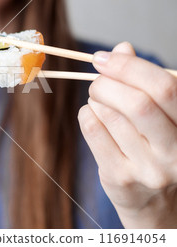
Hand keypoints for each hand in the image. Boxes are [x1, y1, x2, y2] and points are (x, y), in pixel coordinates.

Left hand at [77, 42, 176, 227]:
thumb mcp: (164, 118)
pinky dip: (86, 114)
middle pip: (137, 103)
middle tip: (97, 80)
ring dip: (95, 99)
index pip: (164, 88)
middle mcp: (176, 152)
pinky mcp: (120, 178)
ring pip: (110, 116)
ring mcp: (149, 169)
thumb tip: (121, 48)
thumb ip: (145, 84)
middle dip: (107, 83)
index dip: (129, 66)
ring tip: (98, 100)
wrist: (157, 206)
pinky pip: (93, 132)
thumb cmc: (159, 151)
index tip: (104, 58)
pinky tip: (91, 115)